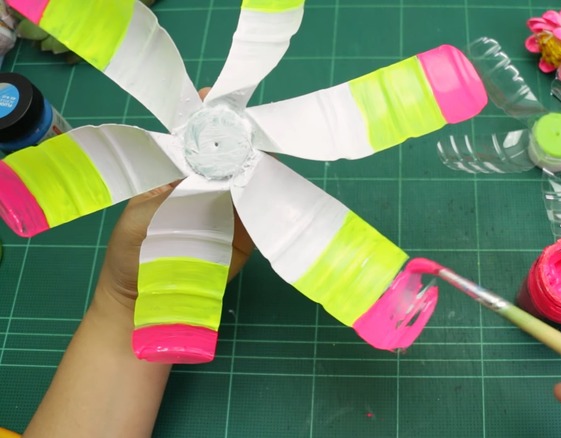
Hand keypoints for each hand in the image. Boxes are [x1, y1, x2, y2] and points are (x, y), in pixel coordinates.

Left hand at [96, 87, 253, 309]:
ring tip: (269, 145)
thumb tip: (208, 163)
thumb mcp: (145, 215)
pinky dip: (270, 192)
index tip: (220, 100)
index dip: (207, 117)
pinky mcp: (245, 231)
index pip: (193, 137)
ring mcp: (227, 206)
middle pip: (228, 152)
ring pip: (249, 175)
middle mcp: (205, 183)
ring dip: (259, 160)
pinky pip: (261, 207)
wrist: (146, 303)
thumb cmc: (134, 254)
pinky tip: (276, 179)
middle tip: (253, 123)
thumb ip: (176, 191)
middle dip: (241, 135)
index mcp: (175, 172)